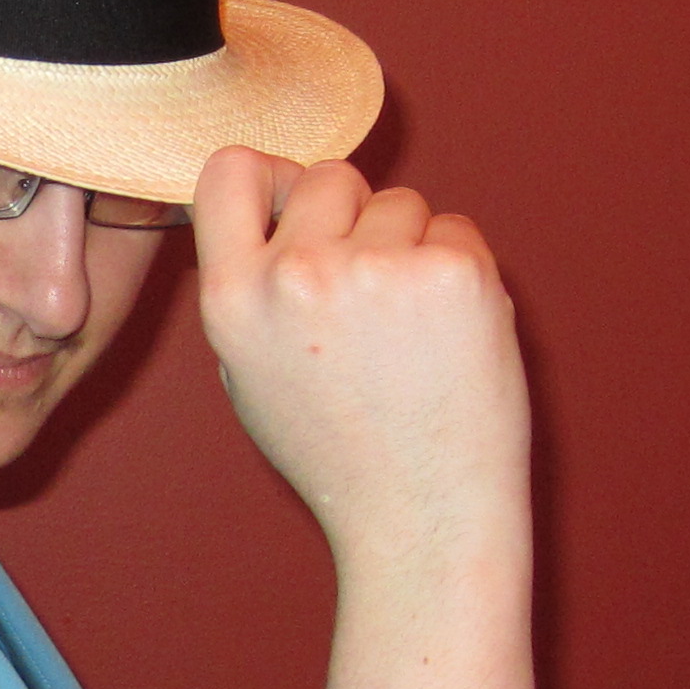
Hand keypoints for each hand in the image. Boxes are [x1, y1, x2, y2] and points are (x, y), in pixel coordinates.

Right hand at [191, 147, 530, 585]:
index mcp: (231, 300)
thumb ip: (250, 285)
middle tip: (371, 300)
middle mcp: (295, 276)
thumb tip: (268, 197)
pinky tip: (451, 337)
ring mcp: (375, 270)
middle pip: (328, 177)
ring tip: (411, 335)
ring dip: (410, 248)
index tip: (296, 209)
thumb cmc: (341, 456)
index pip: (229, 169)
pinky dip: (460, 272)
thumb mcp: (249, 375)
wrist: (423, 520)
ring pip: (399, 202)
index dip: (270, 180)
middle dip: (354, 219)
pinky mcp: (451, 272)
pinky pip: (455, 229)